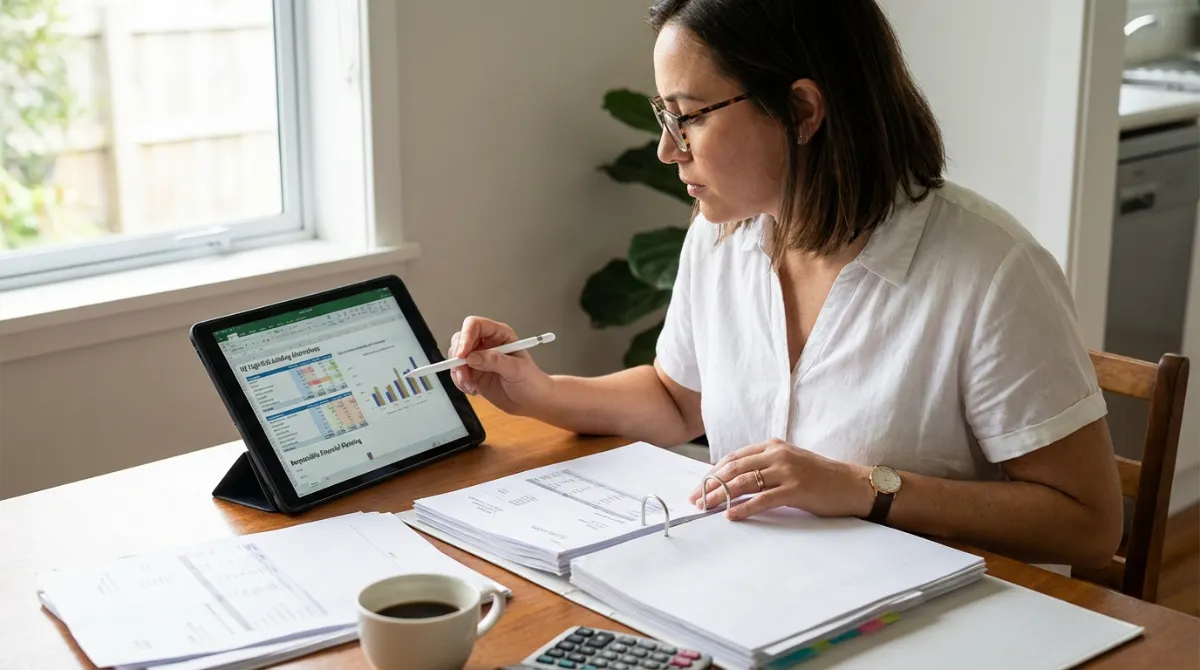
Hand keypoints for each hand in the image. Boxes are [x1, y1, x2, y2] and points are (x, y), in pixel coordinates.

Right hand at [448, 316, 552, 415]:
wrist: (532, 401)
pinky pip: (457, 373)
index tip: (463, 354)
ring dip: (458, 372)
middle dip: (458, 356)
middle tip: (463, 373)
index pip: (475, 325)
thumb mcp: (516, 369)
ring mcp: (478, 358)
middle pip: (460, 339)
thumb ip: (494, 361)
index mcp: (499, 335)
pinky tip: (474, 389)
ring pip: (455, 357)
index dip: (465, 337)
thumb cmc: (531, 381)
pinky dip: (460, 382)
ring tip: (471, 384)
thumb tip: (472, 357)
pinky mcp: (473, 373)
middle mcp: (486, 343)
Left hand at [688, 439, 873, 520]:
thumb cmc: (821, 478)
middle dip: (710, 485)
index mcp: (773, 445)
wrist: (853, 484)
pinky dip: (744, 508)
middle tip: (694, 499)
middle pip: (733, 468)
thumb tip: (734, 481)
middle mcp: (777, 454)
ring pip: (743, 482)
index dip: (713, 472)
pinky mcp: (795, 489)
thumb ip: (765, 466)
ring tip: (706, 508)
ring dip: (720, 496)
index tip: (699, 486)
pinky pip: (762, 499)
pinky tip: (730, 516)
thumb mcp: (790, 463)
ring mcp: (786, 470)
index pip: (734, 458)